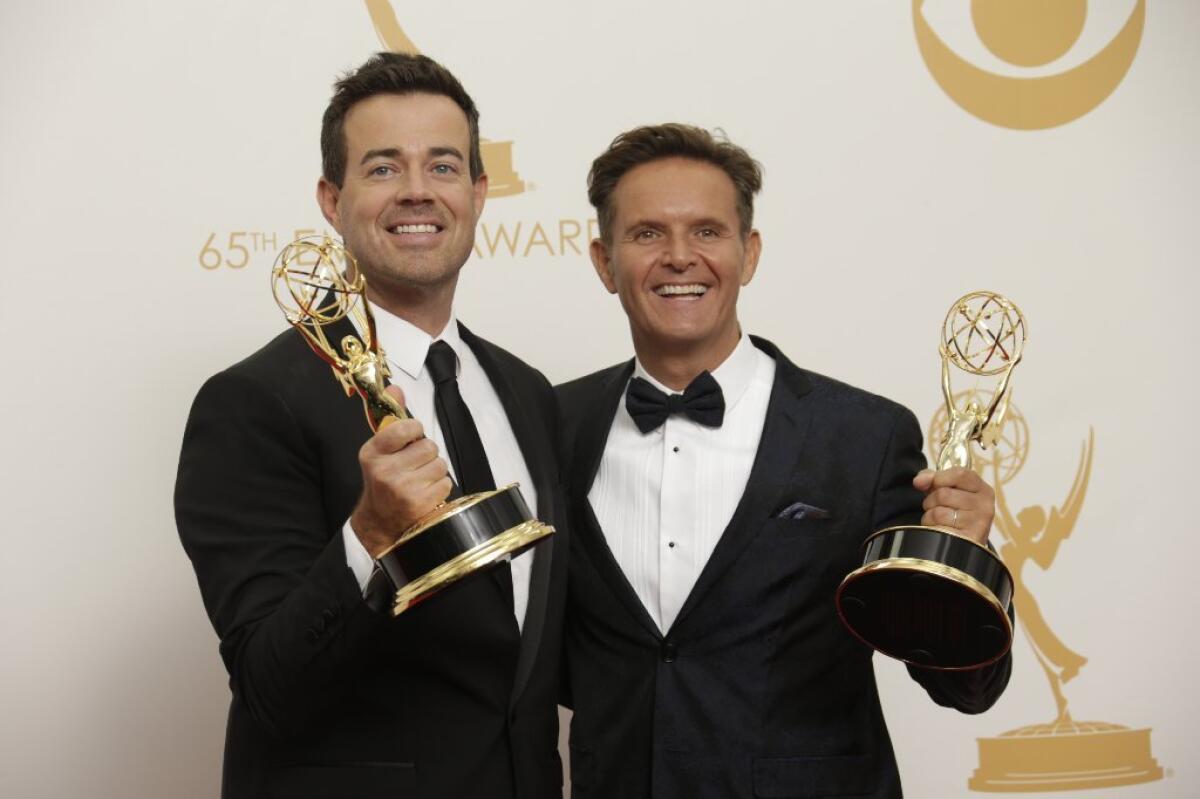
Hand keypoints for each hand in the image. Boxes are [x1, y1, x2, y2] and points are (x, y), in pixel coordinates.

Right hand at [350, 386, 451, 557]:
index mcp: (372, 453)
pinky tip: (425, 492)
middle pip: (429, 446)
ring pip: (440, 464)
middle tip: (414, 465)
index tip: (411, 437)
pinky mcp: (421, 504)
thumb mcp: (381, 449)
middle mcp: (385, 471)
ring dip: (434, 470)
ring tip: (420, 479)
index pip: (406, 427)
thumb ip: (391, 418)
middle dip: (426, 454)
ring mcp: (404, 489)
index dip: (415, 430)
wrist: (381, 521)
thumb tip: (395, 388)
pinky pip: (446, 482)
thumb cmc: (383, 480)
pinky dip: (440, 486)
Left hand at [913, 467, 994, 545]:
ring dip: (930, 517)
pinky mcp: (968, 540)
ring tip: (941, 521)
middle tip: (939, 508)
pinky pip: (938, 529)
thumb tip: (919, 480)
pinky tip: (942, 531)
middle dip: (931, 501)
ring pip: (938, 513)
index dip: (939, 477)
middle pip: (943, 494)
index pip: (960, 474)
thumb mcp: (948, 491)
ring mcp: (978, 524)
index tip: (929, 484)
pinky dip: (933, 529)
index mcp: (982, 489)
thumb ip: (934, 478)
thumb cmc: (955, 512)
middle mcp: (985, 505)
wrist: (964, 543)